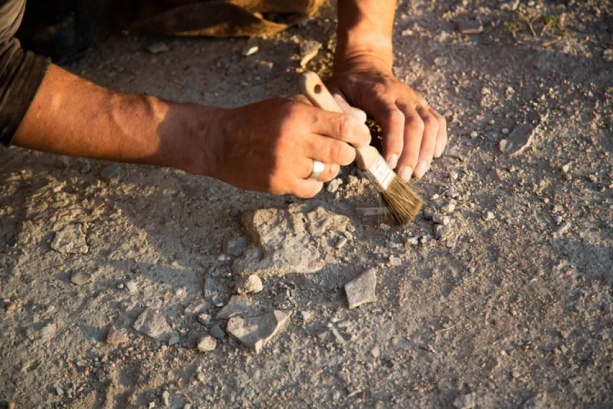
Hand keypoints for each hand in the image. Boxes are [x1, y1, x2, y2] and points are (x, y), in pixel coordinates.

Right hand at [202, 97, 370, 197]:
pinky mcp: (279, 183)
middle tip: (342, 151)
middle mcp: (295, 141)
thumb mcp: (286, 105)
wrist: (220, 141)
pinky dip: (314, 183)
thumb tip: (357, 122)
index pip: (344, 127)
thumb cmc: (255, 120)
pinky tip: (304, 173)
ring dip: (329, 168)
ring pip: (329, 173)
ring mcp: (287, 165)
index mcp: (298, 117)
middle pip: (342, 153)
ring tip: (317, 160)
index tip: (362, 137)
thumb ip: (319, 111)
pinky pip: (313, 189)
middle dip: (347, 153)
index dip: (360, 134)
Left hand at [332, 56, 446, 179]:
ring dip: (427, 150)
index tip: (390, 164)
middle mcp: (402, 95)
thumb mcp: (336, 92)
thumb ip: (342, 110)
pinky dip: (440, 138)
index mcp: (379, 94)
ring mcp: (415, 99)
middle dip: (412, 153)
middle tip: (404, 176)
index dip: (394, 142)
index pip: (393, 118)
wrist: (365, 65)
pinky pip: (438, 120)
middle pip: (415, 124)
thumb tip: (356, 129)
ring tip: (418, 172)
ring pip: (430, 123)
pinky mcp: (422, 104)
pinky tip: (435, 156)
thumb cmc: (348, 86)